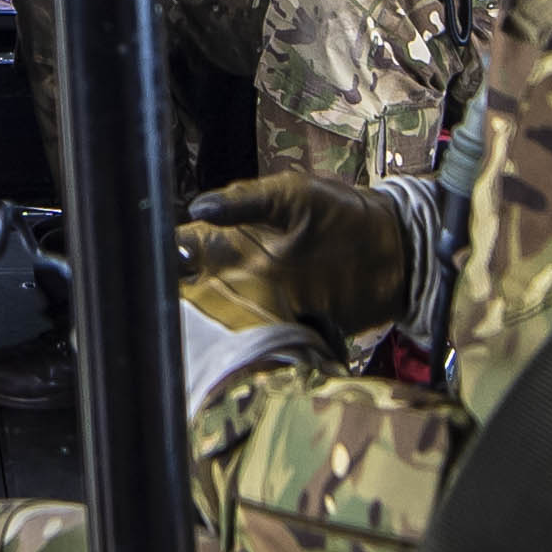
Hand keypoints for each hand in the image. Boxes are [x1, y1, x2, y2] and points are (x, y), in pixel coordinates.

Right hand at [174, 172, 415, 342]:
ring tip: (191, 341)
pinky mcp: (288, 330)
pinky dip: (246, 350)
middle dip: (177, 305)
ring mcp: (263, 305)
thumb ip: (246, 201)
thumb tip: (198, 208)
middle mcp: (240, 275)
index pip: (185, 249)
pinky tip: (231, 356)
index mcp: (234, 239)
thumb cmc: (340, 211)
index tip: (158, 269)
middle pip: (193, 294)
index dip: (167, 259)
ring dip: (205, 333)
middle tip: (165, 314)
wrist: (392, 250)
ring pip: (219, 323)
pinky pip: (257, 343)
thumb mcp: (292, 195)